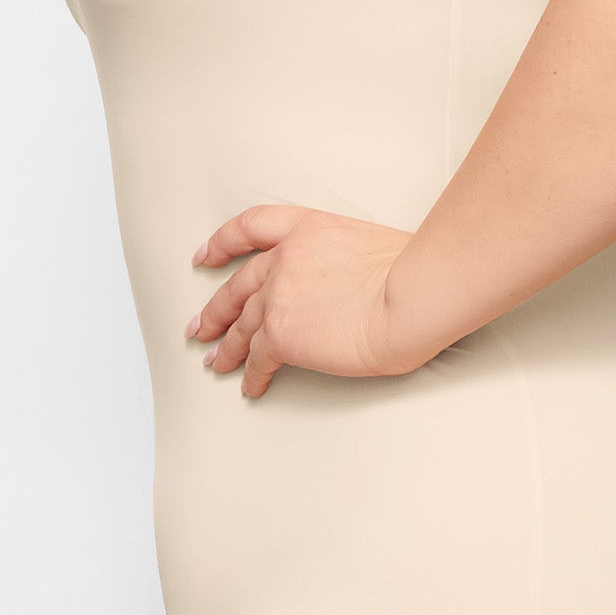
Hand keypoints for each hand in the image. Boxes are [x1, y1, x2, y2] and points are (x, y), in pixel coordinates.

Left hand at [185, 205, 445, 398]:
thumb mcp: (369, 243)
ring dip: (226, 348)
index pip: (251, 227)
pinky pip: (258, 360)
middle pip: (237, 286)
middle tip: (201, 326)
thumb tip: (349, 281)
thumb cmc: (413, 271)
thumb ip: (343, 257)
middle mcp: (285, 258)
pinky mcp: (282, 335)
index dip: (222, 243)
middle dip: (216, 309)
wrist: (411, 294)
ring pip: (242, 326)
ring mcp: (279, 296)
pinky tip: (251, 387)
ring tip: (216, 363)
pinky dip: (252, 376)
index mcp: (308, 229)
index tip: (206, 256)